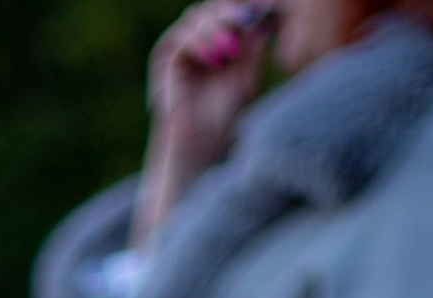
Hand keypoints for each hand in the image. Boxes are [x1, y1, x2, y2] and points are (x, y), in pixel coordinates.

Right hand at [138, 1, 272, 239]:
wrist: (200, 148)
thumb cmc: (225, 121)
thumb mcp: (247, 76)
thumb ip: (252, 45)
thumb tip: (262, 13)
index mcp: (225, 43)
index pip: (234, 11)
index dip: (248, 6)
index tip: (268, 6)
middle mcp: (203, 43)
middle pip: (216, 7)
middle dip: (233, 10)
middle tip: (249, 19)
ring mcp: (183, 51)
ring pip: (197, 15)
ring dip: (216, 25)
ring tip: (232, 49)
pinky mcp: (165, 62)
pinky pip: (179, 37)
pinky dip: (198, 41)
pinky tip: (215, 59)